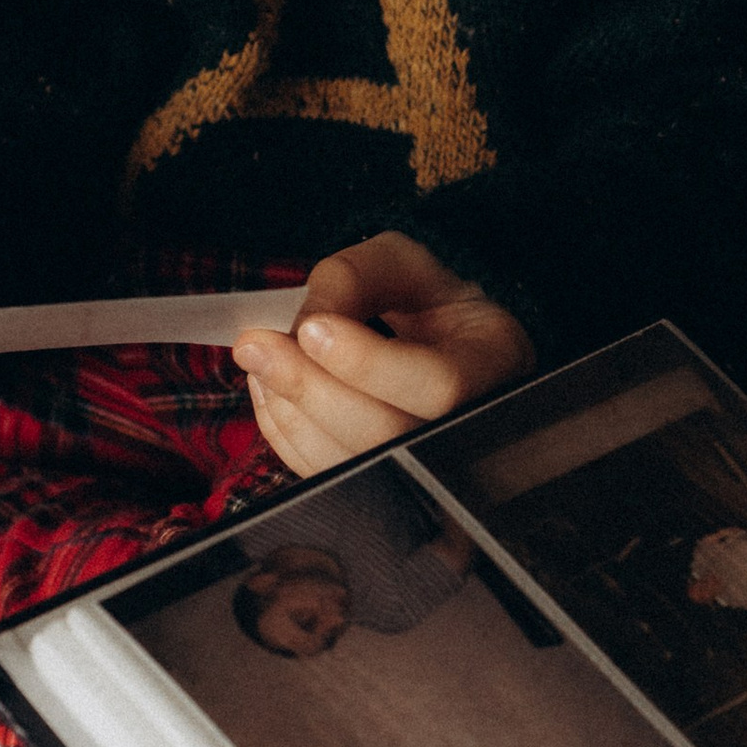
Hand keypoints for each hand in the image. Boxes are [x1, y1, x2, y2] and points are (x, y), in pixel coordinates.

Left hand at [232, 234, 533, 478]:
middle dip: (309, 388)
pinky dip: (282, 427)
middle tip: (255, 344)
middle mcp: (466, 431)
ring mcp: (420, 468)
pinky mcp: (374, 484)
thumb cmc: (422, 296)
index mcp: (491, 367)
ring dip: (287, 408)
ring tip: (258, 356)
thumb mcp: (401, 262)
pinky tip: (270, 384)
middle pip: (385, 434)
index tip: (311, 327)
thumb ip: (356, 276)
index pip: (438, 386)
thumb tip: (304, 321)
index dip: (368, 363)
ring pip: (346, 462)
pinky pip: (320, 471)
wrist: (433, 338)